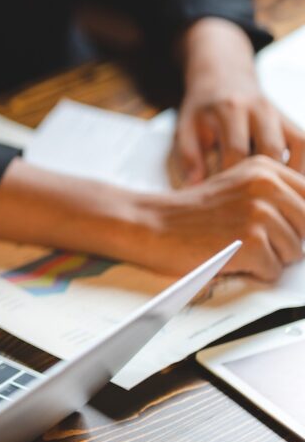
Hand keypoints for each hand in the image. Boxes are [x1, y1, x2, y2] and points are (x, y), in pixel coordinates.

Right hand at [138, 156, 304, 280]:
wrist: (152, 225)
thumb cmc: (192, 214)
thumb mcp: (238, 188)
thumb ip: (277, 196)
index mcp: (265, 168)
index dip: (299, 221)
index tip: (283, 228)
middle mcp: (266, 186)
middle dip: (286, 241)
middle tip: (249, 237)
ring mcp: (259, 213)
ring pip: (295, 252)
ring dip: (268, 258)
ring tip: (236, 245)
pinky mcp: (252, 242)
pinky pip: (274, 271)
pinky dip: (253, 272)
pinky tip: (229, 257)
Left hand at [173, 17, 304, 185]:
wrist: (223, 76)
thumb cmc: (202, 108)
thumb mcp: (185, 125)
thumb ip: (188, 155)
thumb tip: (195, 187)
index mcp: (229, 110)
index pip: (237, 150)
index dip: (233, 179)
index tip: (225, 201)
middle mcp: (259, 109)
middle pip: (271, 150)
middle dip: (267, 181)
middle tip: (261, 207)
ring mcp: (279, 114)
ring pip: (298, 147)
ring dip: (293, 176)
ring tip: (285, 201)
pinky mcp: (291, 120)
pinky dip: (303, 166)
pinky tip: (294, 186)